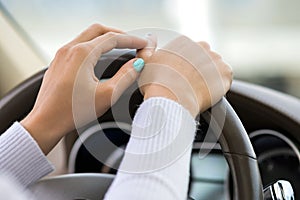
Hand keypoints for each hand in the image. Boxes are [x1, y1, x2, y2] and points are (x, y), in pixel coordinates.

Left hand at [21, 24, 146, 153]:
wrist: (46, 122)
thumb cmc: (72, 112)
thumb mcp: (107, 95)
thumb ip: (126, 76)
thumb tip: (137, 64)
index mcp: (82, 54)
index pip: (112, 38)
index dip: (131, 39)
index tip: (142, 43)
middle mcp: (69, 50)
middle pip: (98, 30)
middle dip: (118, 33)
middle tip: (132, 41)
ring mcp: (61, 55)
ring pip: (87, 36)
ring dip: (105, 38)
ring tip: (119, 46)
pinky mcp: (58, 63)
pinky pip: (78, 45)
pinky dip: (93, 45)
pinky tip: (99, 56)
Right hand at [138, 35, 232, 116]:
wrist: (171, 99)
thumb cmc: (157, 83)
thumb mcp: (146, 62)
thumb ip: (148, 48)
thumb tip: (151, 38)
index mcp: (184, 42)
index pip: (189, 52)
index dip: (185, 66)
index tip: (181, 77)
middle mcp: (201, 46)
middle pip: (203, 58)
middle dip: (198, 70)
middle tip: (189, 85)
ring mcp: (215, 59)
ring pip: (215, 68)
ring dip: (210, 77)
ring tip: (198, 90)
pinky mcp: (225, 73)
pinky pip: (225, 79)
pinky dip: (219, 86)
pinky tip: (207, 92)